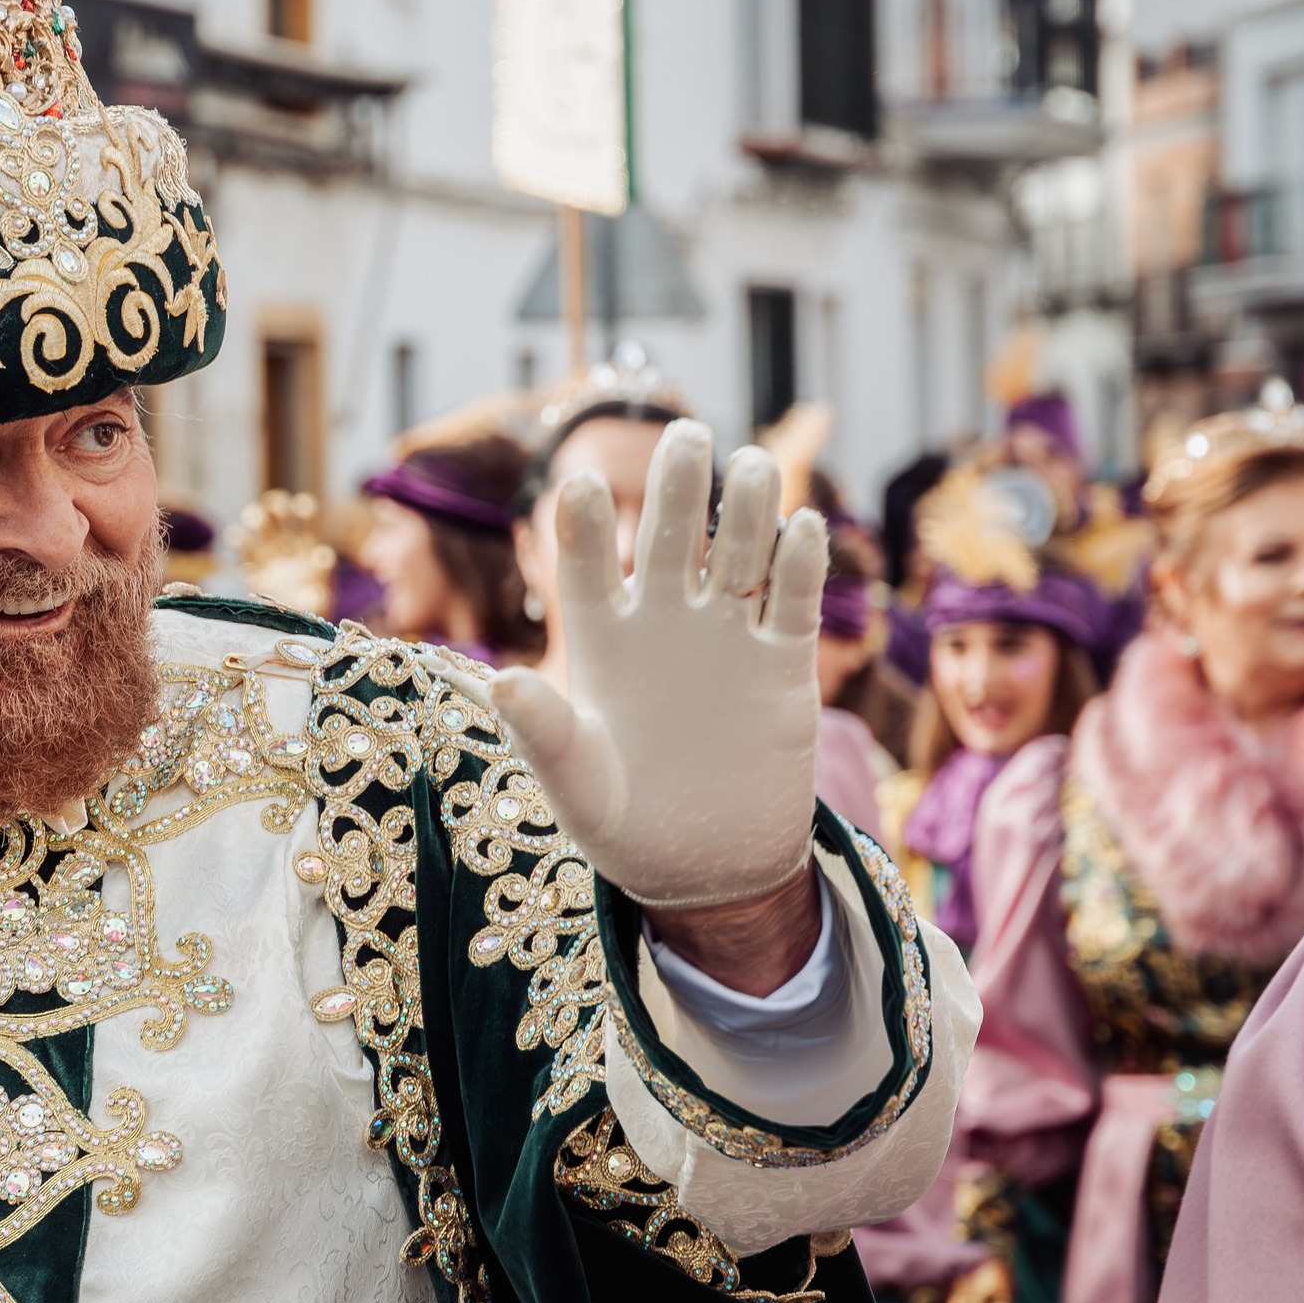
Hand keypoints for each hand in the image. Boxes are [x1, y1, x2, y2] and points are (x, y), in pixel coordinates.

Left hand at [488, 419, 825, 908]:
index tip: (578, 485)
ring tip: (747, 467)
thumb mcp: (575, 785)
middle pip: (671, 535)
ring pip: (738, 550)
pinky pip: (792, 599)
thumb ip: (545, 732)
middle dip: (677, 485)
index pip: (587, 566)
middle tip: (685, 434)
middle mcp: (662, 622)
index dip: (586, 527)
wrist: (705, 868)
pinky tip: (801, 528)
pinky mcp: (781, 663)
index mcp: (600, 640)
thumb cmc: (622, 825)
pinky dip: (800, 563)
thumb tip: (503, 683)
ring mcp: (724, 636)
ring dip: (746, 507)